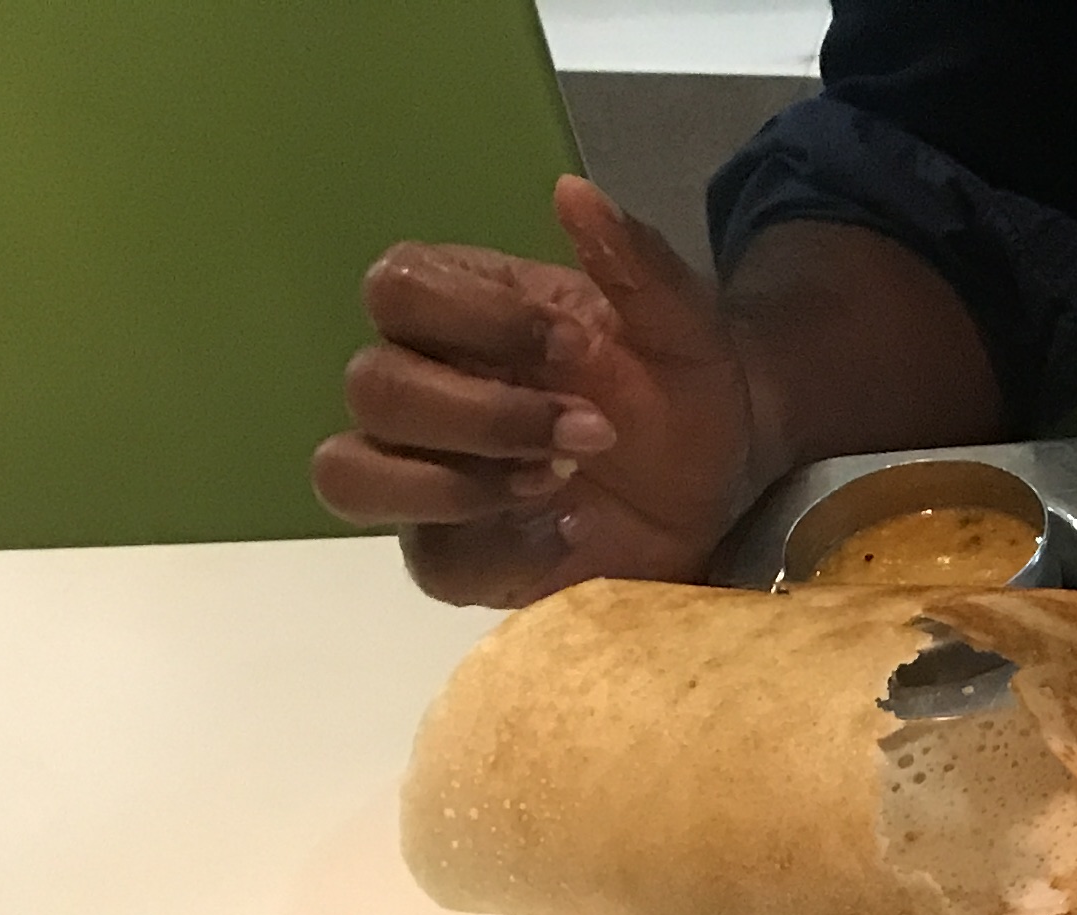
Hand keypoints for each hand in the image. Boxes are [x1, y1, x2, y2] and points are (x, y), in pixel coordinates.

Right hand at [316, 175, 768, 607]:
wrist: (724, 480)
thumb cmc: (682, 389)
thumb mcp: (681, 323)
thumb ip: (635, 262)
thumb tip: (573, 194)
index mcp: (453, 312)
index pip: (398, 290)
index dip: (477, 318)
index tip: (580, 346)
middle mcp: (416, 387)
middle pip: (372, 386)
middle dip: (486, 412)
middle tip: (591, 431)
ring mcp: (420, 476)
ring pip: (352, 476)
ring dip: (455, 482)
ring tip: (559, 482)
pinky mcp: (452, 554)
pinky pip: (427, 559)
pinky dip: (494, 548)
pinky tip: (568, 532)